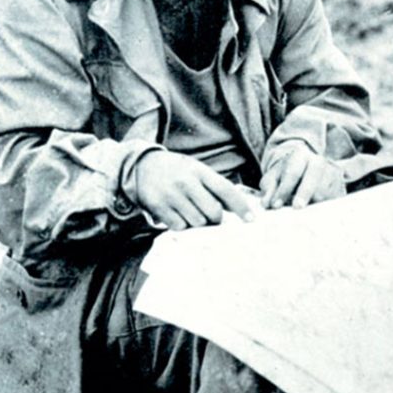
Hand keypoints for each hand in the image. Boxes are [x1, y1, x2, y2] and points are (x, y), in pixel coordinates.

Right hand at [132, 150, 253, 228]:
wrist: (141, 166)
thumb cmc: (177, 171)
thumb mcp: (196, 171)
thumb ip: (214, 187)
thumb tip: (236, 210)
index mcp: (199, 171)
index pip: (225, 190)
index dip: (241, 206)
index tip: (251, 219)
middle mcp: (186, 182)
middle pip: (213, 212)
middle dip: (216, 219)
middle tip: (210, 216)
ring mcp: (171, 195)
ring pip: (197, 222)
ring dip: (198, 222)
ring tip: (190, 212)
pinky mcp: (158, 206)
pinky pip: (179, 226)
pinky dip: (182, 225)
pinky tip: (177, 214)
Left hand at [260, 145, 344, 209]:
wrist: (304, 171)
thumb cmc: (285, 176)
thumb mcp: (273, 179)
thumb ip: (269, 189)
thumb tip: (267, 203)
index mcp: (301, 155)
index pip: (293, 172)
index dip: (283, 189)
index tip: (275, 205)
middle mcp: (319, 161)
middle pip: (314, 177)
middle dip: (305, 193)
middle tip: (297, 207)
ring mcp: (333, 174)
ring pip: (326, 189)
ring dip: (315, 202)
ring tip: (304, 213)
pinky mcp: (341, 187)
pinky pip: (335, 200)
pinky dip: (325, 209)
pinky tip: (315, 216)